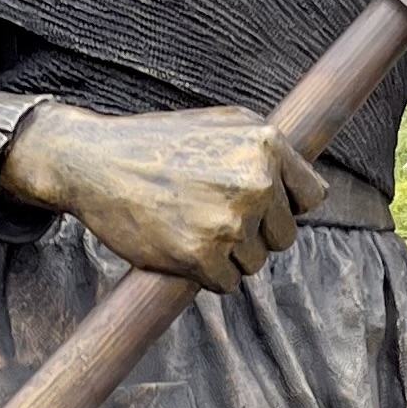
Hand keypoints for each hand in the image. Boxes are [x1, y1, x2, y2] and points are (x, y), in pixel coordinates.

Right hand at [0, 101, 325, 293]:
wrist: (94, 162)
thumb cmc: (158, 143)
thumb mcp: (224, 123)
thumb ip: (268, 149)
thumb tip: (310, 187)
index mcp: (267, 145)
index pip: (312, 197)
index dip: (285, 204)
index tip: (257, 203)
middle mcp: (255, 181)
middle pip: (283, 235)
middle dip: (254, 232)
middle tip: (209, 212)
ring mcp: (230, 221)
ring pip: (255, 262)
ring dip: (228, 255)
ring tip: (190, 224)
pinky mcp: (202, 256)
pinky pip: (227, 284)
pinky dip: (206, 275)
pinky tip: (180, 245)